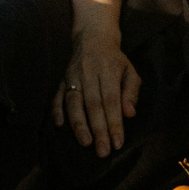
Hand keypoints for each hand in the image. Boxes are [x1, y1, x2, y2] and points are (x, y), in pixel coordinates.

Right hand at [53, 0, 141, 156]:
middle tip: (103, 151)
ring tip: (86, 143)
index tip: (118, 143)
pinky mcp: (61, 78)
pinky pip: (56, 96)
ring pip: (74, 102)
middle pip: (93, 104)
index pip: (111, 100)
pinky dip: (56, 110)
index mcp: (108, 70)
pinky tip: (59, 125)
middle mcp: (89, 72)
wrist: (93, 38)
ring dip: (79, 124)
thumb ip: (131, 92)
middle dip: (98, 129)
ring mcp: (73, 75)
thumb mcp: (130, 71)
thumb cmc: (116, 60)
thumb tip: (130, 114)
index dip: (114, 122)